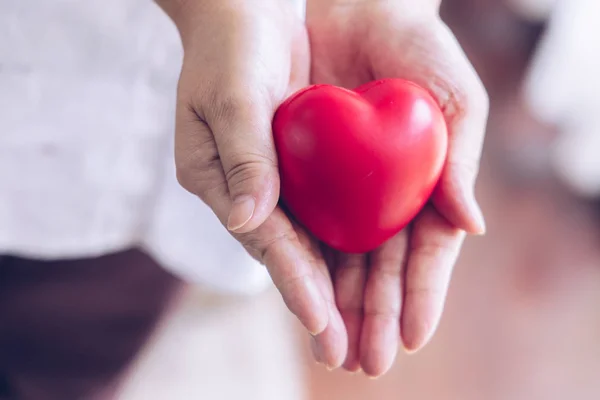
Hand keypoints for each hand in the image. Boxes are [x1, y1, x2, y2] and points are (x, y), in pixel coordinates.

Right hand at [157, 0, 334, 338]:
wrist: (248, 7)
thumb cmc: (231, 42)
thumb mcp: (232, 91)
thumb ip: (242, 155)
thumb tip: (250, 219)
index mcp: (215, 178)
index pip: (263, 239)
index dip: (292, 281)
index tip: (320, 323)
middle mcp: (245, 189)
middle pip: (287, 255)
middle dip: (317, 304)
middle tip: (347, 354)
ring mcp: (270, 181)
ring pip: (307, 244)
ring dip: (335, 288)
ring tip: (362, 336)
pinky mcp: (294, 167)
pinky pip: (322, 214)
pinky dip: (343, 247)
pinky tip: (367, 278)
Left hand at [306, 0, 488, 375]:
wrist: (340, 3)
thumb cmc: (406, 40)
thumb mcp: (449, 92)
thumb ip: (459, 158)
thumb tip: (470, 228)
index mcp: (421, 183)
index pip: (422, 250)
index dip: (420, 293)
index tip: (414, 334)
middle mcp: (379, 195)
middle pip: (378, 267)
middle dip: (376, 315)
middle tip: (371, 361)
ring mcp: (338, 189)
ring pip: (338, 259)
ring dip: (338, 306)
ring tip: (338, 349)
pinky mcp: (295, 175)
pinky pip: (298, 225)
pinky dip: (301, 265)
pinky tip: (303, 301)